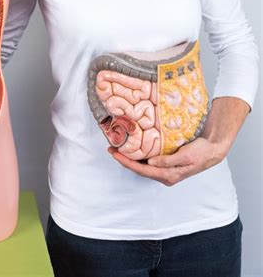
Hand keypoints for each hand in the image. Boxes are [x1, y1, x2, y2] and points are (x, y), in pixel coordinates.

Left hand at [108, 136, 225, 185]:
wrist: (212, 149)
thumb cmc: (200, 152)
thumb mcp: (185, 155)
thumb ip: (168, 160)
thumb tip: (151, 163)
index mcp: (168, 175)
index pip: (142, 170)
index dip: (127, 162)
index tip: (115, 154)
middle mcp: (165, 175)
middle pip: (140, 169)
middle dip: (124, 160)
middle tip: (111, 149)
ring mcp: (165, 170)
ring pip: (143, 165)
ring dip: (130, 157)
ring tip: (118, 147)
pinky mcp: (166, 163)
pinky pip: (149, 161)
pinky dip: (139, 155)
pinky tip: (133, 148)